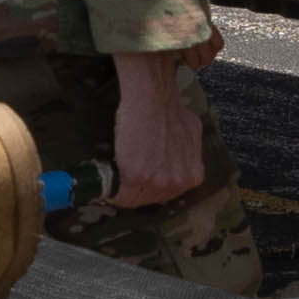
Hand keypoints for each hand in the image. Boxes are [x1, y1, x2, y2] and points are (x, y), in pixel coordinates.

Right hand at [103, 50, 209, 209]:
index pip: (167, 194)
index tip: (140, 182)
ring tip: (115, 180)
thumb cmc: (171, 110)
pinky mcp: (135, 177)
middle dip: (138, 190)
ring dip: (123, 191)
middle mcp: (177, 183)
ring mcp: (157, 182)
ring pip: (135, 199)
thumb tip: (175, 158)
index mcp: (192, 176)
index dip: (151, 187)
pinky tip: (107, 185)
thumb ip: (186, 156)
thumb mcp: (191, 137)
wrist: (154, 99)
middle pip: (151, 199)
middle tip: (125, 179)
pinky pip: (120, 196)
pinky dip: (111, 192)